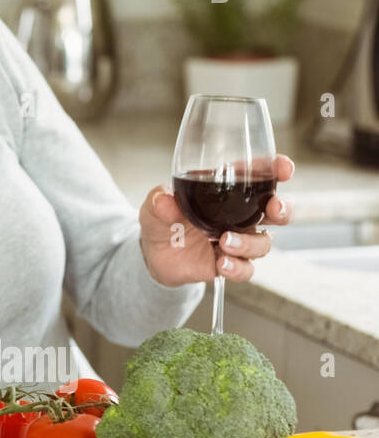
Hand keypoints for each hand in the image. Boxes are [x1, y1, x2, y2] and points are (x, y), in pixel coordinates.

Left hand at [139, 154, 294, 286]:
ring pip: (263, 243)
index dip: (275, 170)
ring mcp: (238, 240)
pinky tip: (222, 264)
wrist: (153, 253)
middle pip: (278, 212)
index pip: (258, 177)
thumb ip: (160, 200)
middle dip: (283, 209)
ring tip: (225, 241)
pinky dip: (237, 268)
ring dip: (249, 243)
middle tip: (273, 208)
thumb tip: (164, 201)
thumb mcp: (155, 204)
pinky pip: (245, 269)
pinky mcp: (230, 264)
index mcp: (227, 191)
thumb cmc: (162, 218)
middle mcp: (240, 216)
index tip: (284, 168)